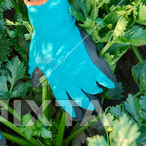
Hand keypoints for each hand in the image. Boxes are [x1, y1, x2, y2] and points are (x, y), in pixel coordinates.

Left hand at [26, 0, 115, 119]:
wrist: (54, 29)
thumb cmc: (42, 43)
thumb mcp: (35, 61)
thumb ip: (35, 75)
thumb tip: (34, 85)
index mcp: (56, 82)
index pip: (64, 102)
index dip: (71, 111)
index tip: (77, 117)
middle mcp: (70, 82)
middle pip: (82, 100)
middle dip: (88, 106)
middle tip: (94, 111)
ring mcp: (82, 74)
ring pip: (93, 89)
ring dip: (97, 91)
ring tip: (100, 92)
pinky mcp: (92, 64)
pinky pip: (103, 77)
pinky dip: (108, 81)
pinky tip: (112, 84)